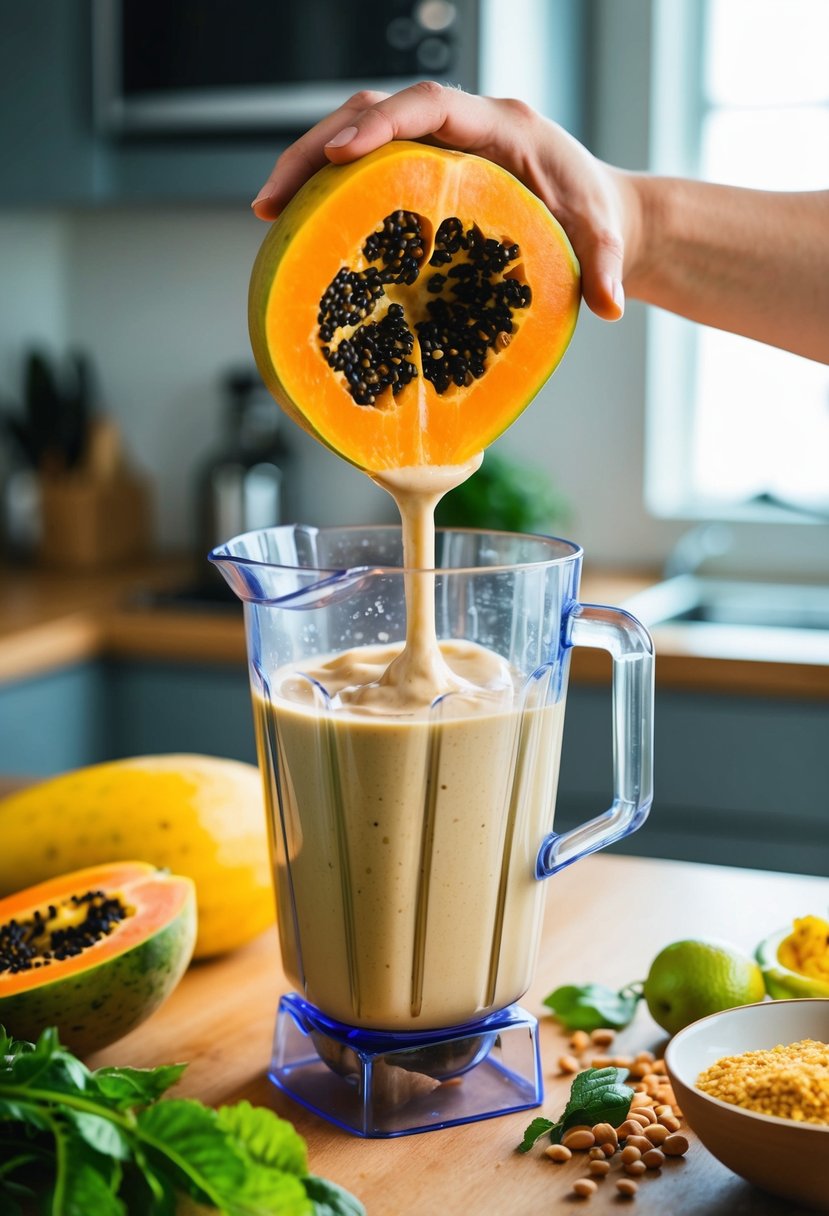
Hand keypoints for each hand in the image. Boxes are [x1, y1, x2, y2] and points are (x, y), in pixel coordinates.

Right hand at [252, 82, 640, 322]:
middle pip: (375, 111)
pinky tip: (301, 230)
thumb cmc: (594, 221)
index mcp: (501, 127)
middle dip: (317, 148)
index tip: (341, 155)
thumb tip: (608, 306)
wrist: (593, 214)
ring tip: (270, 215)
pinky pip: (366, 168)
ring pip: (359, 135)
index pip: (430, 105)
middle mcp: (460, 127)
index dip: (382, 123)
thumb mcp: (604, 243)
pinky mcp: (420, 173)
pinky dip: (330, 192)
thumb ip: (607, 269)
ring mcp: (435, 148)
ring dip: (309, 168)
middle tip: (272, 199)